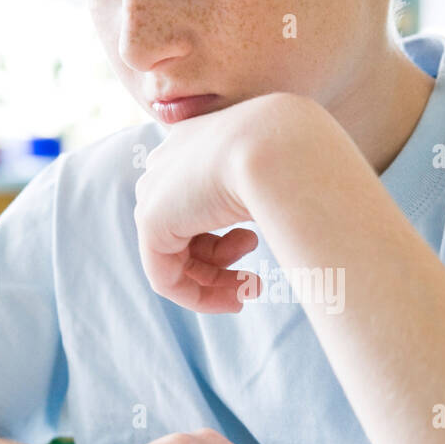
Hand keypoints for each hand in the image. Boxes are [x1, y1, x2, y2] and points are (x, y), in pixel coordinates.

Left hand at [133, 93, 310, 312]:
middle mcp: (170, 162)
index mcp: (197, 143)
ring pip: (174, 256)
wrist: (279, 144)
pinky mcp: (150, 220)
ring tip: (254, 285)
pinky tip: (235, 301)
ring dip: (216, 281)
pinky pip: (164, 276)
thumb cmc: (294, 155)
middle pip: (184, 230)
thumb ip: (261, 194)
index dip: (224, 236)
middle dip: (220, 263)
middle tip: (255, 283)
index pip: (198, 200)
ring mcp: (155, 190)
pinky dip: (198, 296)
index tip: (255, 247)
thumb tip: (274, 219)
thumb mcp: (278, 175)